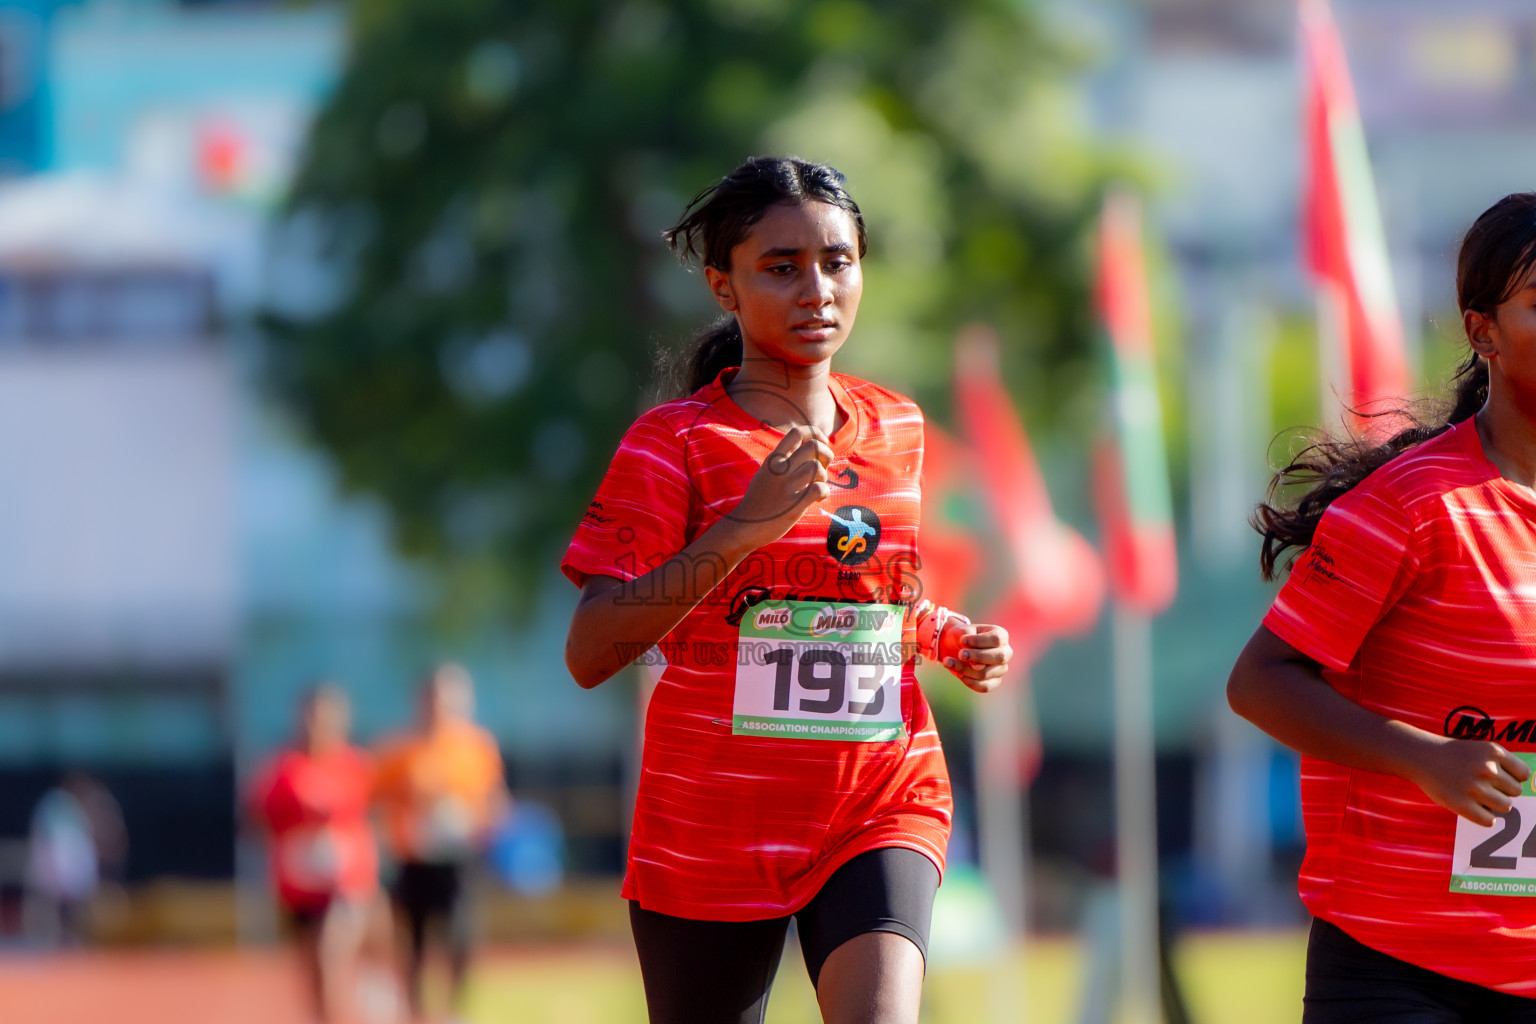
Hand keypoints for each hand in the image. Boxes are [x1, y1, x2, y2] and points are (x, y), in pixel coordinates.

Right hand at [725, 424, 832, 548]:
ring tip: (818, 486)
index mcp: (773, 459)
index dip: (815, 433)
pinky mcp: (793, 505)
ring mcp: (786, 487)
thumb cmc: (758, 501)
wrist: (744, 527)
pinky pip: (819, 489)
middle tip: (823, 468)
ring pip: (816, 467)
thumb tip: (806, 450)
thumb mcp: (765, 473)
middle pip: (813, 446)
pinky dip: (824, 492)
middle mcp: (779, 469)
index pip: (797, 432)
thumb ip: (782, 460)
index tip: (820, 443)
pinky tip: (818, 499)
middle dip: (826, 454)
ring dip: (824, 476)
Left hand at [940, 622, 1011, 693]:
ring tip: (948, 662)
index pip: (996, 639)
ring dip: (964, 669)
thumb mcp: (962, 633)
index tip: (963, 640)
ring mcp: (1001, 668)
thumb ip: (970, 644)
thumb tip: (978, 667)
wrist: (953, 647)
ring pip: (986, 673)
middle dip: (977, 657)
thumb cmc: (960, 637)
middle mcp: (1005, 652)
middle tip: (960, 654)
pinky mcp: (994, 682)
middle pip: (999, 657)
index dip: (979, 641)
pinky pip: (985, 687)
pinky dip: (969, 682)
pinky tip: (958, 674)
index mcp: (1001, 635)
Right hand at [1409, 737, 1529, 825]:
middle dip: (1502, 790)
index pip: (1523, 774)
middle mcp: (1486, 769)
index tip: (1500, 778)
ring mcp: (1474, 788)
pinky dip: (1485, 817)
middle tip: (1484, 786)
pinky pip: (1489, 821)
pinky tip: (1474, 808)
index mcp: (1493, 751)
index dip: (1513, 778)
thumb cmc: (1453, 755)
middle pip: (1515, 792)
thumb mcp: (1480, 749)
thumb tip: (1523, 789)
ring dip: (1495, 804)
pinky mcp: (1462, 805)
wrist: (1420, 756)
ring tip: (1479, 797)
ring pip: (1505, 806)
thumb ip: (1502, 764)